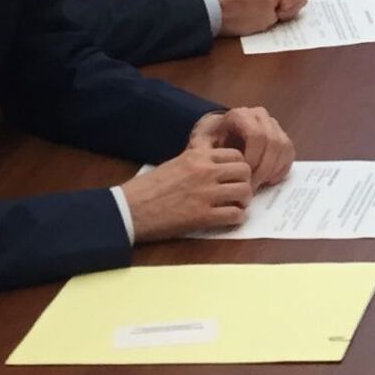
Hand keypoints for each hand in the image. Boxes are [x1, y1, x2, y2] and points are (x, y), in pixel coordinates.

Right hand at [123, 141, 253, 240]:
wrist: (129, 209)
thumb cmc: (148, 187)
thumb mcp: (176, 163)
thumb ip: (198, 162)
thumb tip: (218, 164)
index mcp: (198, 156)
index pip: (236, 155)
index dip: (239, 168)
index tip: (233, 177)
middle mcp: (206, 172)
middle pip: (245, 172)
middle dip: (245, 183)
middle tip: (237, 193)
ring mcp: (206, 194)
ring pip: (245, 192)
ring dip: (243, 201)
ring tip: (234, 206)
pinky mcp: (203, 216)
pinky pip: (235, 215)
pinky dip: (236, 218)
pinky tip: (228, 219)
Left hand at [191, 107, 293, 187]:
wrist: (219, 133)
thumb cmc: (210, 141)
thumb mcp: (200, 145)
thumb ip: (204, 153)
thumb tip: (214, 166)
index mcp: (240, 115)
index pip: (257, 135)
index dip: (254, 158)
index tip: (243, 177)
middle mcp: (260, 115)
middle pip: (273, 142)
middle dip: (264, 168)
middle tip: (252, 187)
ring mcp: (273, 124)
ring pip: (283, 147)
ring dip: (273, 169)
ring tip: (258, 184)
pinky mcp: (282, 136)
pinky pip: (289, 153)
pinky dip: (281, 169)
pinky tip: (268, 180)